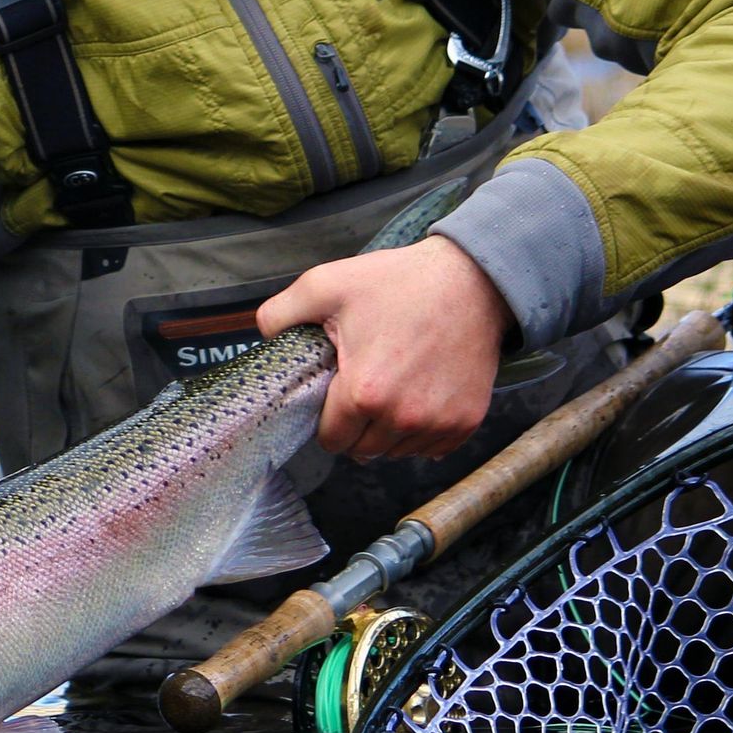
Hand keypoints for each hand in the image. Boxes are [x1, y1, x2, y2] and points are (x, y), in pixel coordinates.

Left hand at [254, 236, 513, 460]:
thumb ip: (279, 314)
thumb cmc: (398, 282)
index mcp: (364, 393)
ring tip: (392, 387)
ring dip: (388, 431)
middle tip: (364, 385)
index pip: (331, 440)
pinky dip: (421, 431)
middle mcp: (402, 418)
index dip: (327, 419)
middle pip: (362, 450)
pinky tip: (418, 395)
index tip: (336, 393)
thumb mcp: (325, 285)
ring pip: (396, 452)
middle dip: (356, 426)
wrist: (472, 280)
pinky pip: (431, 448)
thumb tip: (261, 338)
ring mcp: (438, 424)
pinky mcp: (466, 422)